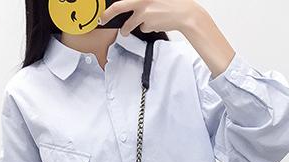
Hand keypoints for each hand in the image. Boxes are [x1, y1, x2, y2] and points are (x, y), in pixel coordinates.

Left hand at [100, 0, 234, 77]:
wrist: (186, 13)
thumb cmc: (173, 3)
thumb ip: (143, 0)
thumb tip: (131, 5)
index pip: (122, 0)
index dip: (112, 7)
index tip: (106, 10)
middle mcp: (141, 0)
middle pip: (119, 7)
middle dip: (108, 15)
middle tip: (103, 19)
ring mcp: (144, 12)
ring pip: (130, 24)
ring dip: (127, 29)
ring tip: (127, 30)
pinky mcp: (148, 24)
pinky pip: (143, 28)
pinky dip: (147, 27)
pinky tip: (155, 22)